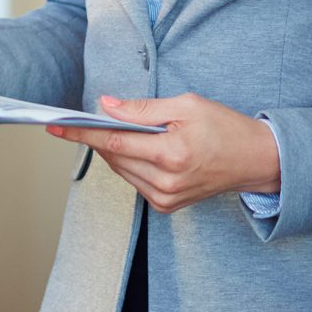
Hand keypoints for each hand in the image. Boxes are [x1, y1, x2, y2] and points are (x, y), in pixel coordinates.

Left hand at [46, 93, 278, 213]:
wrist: (255, 161)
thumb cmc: (225, 127)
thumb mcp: (187, 105)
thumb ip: (143, 109)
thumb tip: (106, 107)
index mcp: (171, 155)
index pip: (113, 142)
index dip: (81, 134)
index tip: (56, 126)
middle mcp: (166, 182)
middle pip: (114, 157)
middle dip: (99, 136)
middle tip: (92, 117)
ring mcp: (165, 198)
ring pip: (121, 170)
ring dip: (116, 149)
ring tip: (130, 130)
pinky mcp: (166, 206)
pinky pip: (134, 180)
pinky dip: (131, 162)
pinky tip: (145, 149)